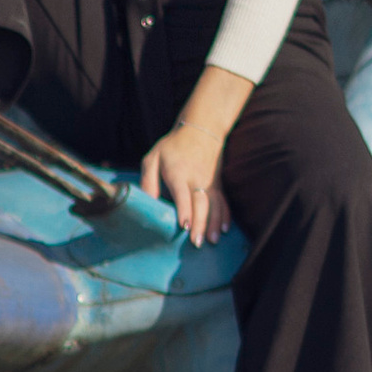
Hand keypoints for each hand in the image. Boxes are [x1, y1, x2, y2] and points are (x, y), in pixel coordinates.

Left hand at [139, 120, 231, 248]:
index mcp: (178, 173)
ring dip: (213, 224)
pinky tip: (224, 229)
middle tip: (196, 243)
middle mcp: (196, 178)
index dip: (184, 210)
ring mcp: (210, 182)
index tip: (184, 226)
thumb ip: (148, 180)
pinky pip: (223, 202)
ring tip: (211, 241)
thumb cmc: (172, 146)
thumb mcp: (153, 157)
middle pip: (201, 203)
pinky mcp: (217, 184)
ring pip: (214, 205)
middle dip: (200, 224)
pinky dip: (225, 216)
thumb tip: (146, 203)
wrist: (200, 129)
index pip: (182, 194)